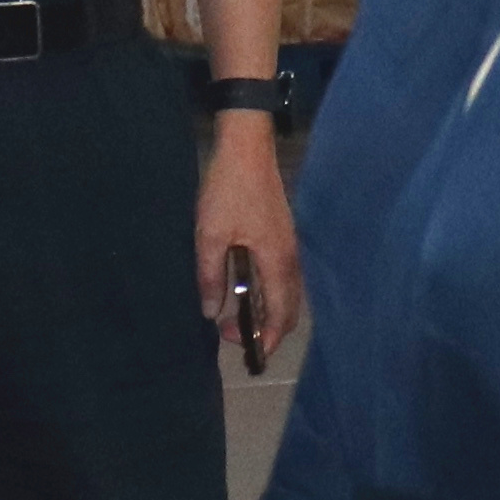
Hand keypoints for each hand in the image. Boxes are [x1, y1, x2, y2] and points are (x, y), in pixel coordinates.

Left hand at [198, 114, 308, 357]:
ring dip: (264, 310)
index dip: (266, 340)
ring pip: (285, 293)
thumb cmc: (229, 190)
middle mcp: (289, 259)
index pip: (281, 316)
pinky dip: (265, 292)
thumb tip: (212, 313)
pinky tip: (241, 288)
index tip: (244, 351)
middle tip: (231, 333)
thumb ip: (211, 277)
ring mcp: (288, 246)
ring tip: (233, 314)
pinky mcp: (281, 235)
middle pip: (289, 309)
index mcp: (277, 262)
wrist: (247, 148)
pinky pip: (280, 277)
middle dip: (266, 329)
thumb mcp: (210, 236)